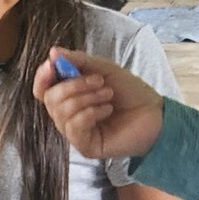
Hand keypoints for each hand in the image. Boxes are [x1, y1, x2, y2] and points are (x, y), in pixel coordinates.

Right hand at [32, 49, 163, 163]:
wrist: (155, 113)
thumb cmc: (131, 92)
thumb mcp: (103, 69)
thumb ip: (78, 61)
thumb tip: (53, 53)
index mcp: (69, 97)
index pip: (42, 90)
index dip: (42, 77)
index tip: (52, 65)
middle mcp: (68, 116)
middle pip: (50, 99)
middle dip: (74, 86)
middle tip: (100, 82)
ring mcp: (75, 133)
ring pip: (61, 112)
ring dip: (87, 98)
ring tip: (108, 95)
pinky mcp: (85, 146)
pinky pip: (74, 127)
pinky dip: (91, 113)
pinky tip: (107, 110)